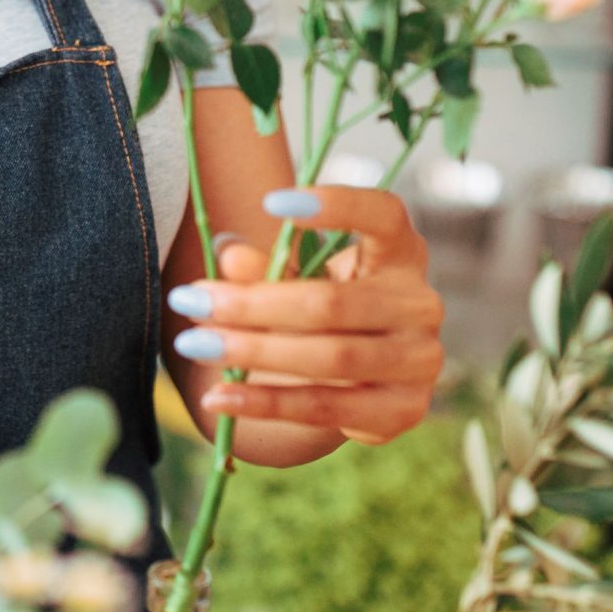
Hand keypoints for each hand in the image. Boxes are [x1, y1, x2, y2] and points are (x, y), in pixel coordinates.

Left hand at [174, 184, 442, 443]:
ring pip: (329, 357)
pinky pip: (325, 407)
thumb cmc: (329, 314)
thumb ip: (268, 269)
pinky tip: (219, 398)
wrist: (363, 383)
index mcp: (401, 254)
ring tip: (197, 345)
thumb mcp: (299, 281)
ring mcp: (419, 361)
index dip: (336, 205)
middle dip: (253, 304)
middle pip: (332, 302)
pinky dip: (266, 403)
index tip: (270, 200)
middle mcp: (420, 304)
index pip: (385, 216)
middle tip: (191, 301)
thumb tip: (230, 258)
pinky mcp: (403, 411)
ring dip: (253, 352)